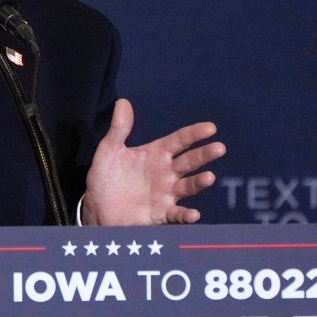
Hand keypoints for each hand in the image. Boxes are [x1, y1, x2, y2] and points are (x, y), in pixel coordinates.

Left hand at [81, 98, 225, 225]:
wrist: (97, 208)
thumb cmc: (105, 178)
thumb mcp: (109, 151)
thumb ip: (118, 129)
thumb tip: (122, 101)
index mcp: (156, 154)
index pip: (179, 141)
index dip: (194, 134)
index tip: (211, 128)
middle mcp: (166, 172)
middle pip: (189, 161)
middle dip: (204, 154)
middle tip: (219, 148)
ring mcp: (165, 193)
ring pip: (187, 186)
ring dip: (199, 182)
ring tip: (209, 177)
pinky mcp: (160, 213)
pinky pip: (176, 214)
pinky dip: (186, 214)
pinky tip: (193, 214)